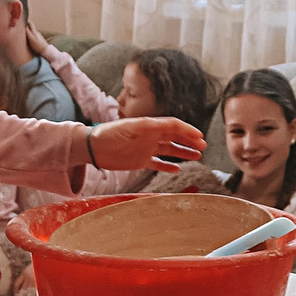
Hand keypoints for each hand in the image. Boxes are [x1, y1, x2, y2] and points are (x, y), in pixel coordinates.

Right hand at [23, 23, 51, 57]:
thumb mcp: (31, 38)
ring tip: (24, 31)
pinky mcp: (39, 40)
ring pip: (32, 31)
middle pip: (31, 27)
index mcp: (35, 31)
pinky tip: (29, 37)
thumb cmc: (38, 46)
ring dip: (28, 30)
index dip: (26, 21)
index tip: (22, 19)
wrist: (46, 51)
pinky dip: (30, 34)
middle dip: (27, 25)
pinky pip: (34, 35)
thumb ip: (28, 32)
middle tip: (22, 24)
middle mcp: (37, 33)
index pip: (30, 24)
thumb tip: (24, 26)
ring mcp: (39, 36)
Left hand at [87, 115, 203, 169]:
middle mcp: (150, 136)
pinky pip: (157, 163)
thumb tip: (171, 125)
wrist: (93, 147)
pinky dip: (168, 166)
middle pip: (174, 137)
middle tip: (203, 147)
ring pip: (169, 150)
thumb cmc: (111, 134)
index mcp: (150, 126)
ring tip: (197, 157)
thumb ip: (152, 127)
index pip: (173, 126)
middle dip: (189, 141)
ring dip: (183, 152)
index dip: (187, 131)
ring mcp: (146, 148)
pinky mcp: (139, 161)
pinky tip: (177, 169)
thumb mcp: (132, 128)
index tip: (200, 137)